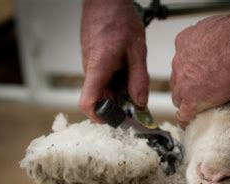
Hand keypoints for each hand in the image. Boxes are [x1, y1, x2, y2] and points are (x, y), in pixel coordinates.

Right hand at [80, 0, 148, 121]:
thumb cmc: (118, 17)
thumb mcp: (137, 49)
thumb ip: (139, 78)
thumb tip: (140, 103)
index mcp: (98, 68)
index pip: (88, 102)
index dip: (100, 117)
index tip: (118, 120)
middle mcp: (90, 69)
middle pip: (100, 100)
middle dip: (118, 106)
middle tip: (138, 105)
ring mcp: (91, 66)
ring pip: (104, 90)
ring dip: (120, 93)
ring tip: (135, 82)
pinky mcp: (95, 62)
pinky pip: (104, 79)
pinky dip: (117, 82)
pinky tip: (129, 72)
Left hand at [171, 12, 229, 126]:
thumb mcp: (215, 28)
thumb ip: (209, 37)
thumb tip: (217, 41)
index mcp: (184, 43)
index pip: (182, 61)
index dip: (189, 70)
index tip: (196, 74)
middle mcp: (180, 62)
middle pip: (177, 79)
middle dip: (185, 85)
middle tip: (197, 91)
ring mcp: (184, 82)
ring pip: (178, 97)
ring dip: (185, 102)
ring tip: (194, 108)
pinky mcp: (192, 99)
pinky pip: (184, 114)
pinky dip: (185, 119)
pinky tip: (188, 123)